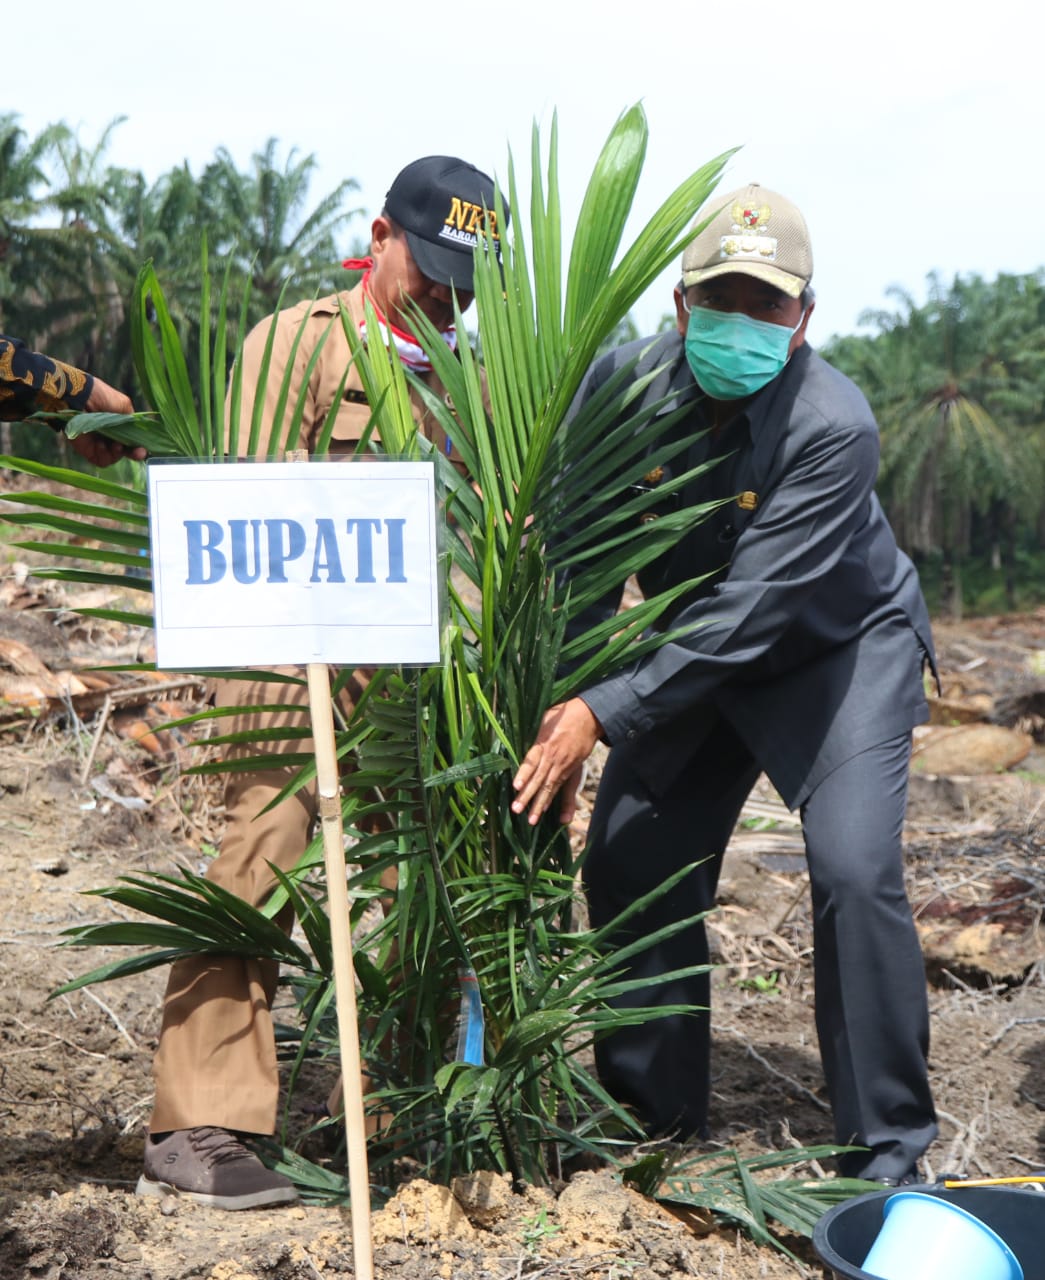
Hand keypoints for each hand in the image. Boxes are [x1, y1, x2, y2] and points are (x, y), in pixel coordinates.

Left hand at [72, 378, 146, 465]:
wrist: (79, 398)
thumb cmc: (100, 397)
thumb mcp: (123, 405)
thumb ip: (132, 420)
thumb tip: (137, 431)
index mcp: (120, 426)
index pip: (133, 441)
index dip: (139, 446)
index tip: (143, 449)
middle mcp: (110, 437)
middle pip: (126, 452)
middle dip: (133, 453)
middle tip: (138, 452)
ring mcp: (100, 444)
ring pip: (115, 457)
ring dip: (117, 453)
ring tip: (115, 445)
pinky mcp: (88, 450)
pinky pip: (102, 460)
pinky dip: (104, 455)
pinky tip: (101, 445)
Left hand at [511, 698, 600, 825]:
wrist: (590, 717)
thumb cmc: (564, 715)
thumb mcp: (546, 719)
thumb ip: (534, 735)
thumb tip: (519, 740)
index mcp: (544, 743)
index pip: (531, 761)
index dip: (523, 774)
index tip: (516, 786)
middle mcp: (553, 757)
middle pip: (538, 779)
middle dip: (527, 796)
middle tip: (516, 809)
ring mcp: (563, 765)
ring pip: (550, 787)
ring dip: (539, 804)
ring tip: (531, 820)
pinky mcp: (572, 769)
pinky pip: (562, 787)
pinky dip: (556, 800)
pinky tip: (549, 812)